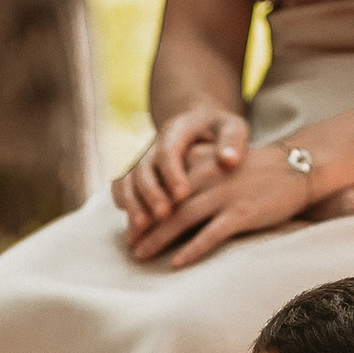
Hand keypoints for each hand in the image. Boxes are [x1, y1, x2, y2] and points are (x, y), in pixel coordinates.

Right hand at [114, 105, 248, 237]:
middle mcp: (154, 145)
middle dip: (151, 193)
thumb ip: (232, 141)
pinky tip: (133, 226)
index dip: (172, 174)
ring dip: (133, 203)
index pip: (168, 151)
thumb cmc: (221, 131)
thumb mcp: (232, 127)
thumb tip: (228, 161)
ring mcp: (143, 160)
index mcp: (176, 130)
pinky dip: (124, 204)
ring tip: (141, 227)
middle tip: (164, 214)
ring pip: (128, 180)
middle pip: (143, 169)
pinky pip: (121, 187)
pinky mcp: (137, 173)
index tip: (183, 195)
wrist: (200, 125)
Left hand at [127, 140, 312, 268]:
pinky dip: (192, 249)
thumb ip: (198, 172)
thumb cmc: (260, 171)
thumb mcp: (224, 162)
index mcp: (201, 163)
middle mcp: (208, 177)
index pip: (164, 187)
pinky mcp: (243, 213)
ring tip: (142, 256)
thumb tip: (174, 196)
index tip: (131, 227)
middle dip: (145, 226)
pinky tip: (177, 263)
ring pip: (182, 219)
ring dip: (159, 239)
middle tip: (130, 246)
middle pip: (167, 204)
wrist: (299, 167)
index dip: (144, 207)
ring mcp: (225, 195)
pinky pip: (211, 235)